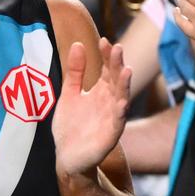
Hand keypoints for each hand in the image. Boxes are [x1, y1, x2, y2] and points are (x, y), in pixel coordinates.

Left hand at [53, 38, 130, 175]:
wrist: (67, 156)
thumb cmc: (71, 125)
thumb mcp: (70, 93)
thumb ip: (75, 71)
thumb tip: (78, 44)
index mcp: (100, 92)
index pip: (106, 69)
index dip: (106, 55)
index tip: (103, 40)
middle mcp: (109, 102)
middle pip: (116, 80)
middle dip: (117, 65)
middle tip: (117, 48)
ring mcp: (111, 118)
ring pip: (121, 98)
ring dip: (124, 85)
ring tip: (126, 70)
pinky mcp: (110, 136)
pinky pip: (117, 123)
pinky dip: (120, 112)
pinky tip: (122, 102)